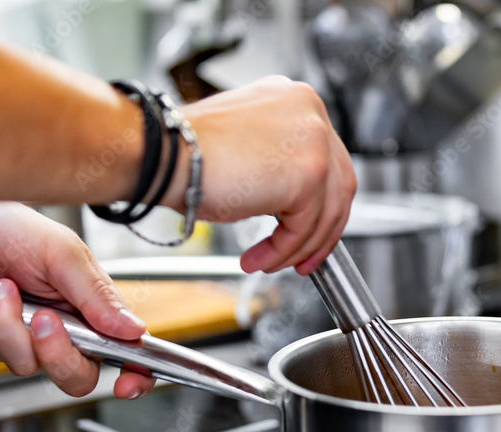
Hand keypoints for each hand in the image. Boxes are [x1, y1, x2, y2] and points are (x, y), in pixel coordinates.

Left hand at [0, 201, 155, 398]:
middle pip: (75, 378)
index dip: (133, 379)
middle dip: (55, 352)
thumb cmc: (16, 232)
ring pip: (24, 365)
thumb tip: (134, 330)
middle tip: (44, 318)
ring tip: (0, 285)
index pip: (124, 356)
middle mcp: (64, 333)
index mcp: (93, 312)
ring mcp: (25, 341)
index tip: (126, 384)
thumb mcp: (64, 255)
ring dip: (6, 322)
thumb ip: (97, 296)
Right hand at [164, 76, 356, 274]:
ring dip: (295, 247)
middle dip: (318, 231)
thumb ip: (277, 165)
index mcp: (294, 100)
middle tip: (300, 257)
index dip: (319, 204)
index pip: (327, 158)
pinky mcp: (310, 172)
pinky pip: (304, 226)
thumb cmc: (184, 154)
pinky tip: (258, 258)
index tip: (305, 231)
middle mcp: (310, 111)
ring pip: (325, 211)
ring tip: (266, 262)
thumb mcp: (245, 151)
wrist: (163, 156)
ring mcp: (315, 139)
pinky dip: (283, 250)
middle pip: (337, 185)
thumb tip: (290, 201)